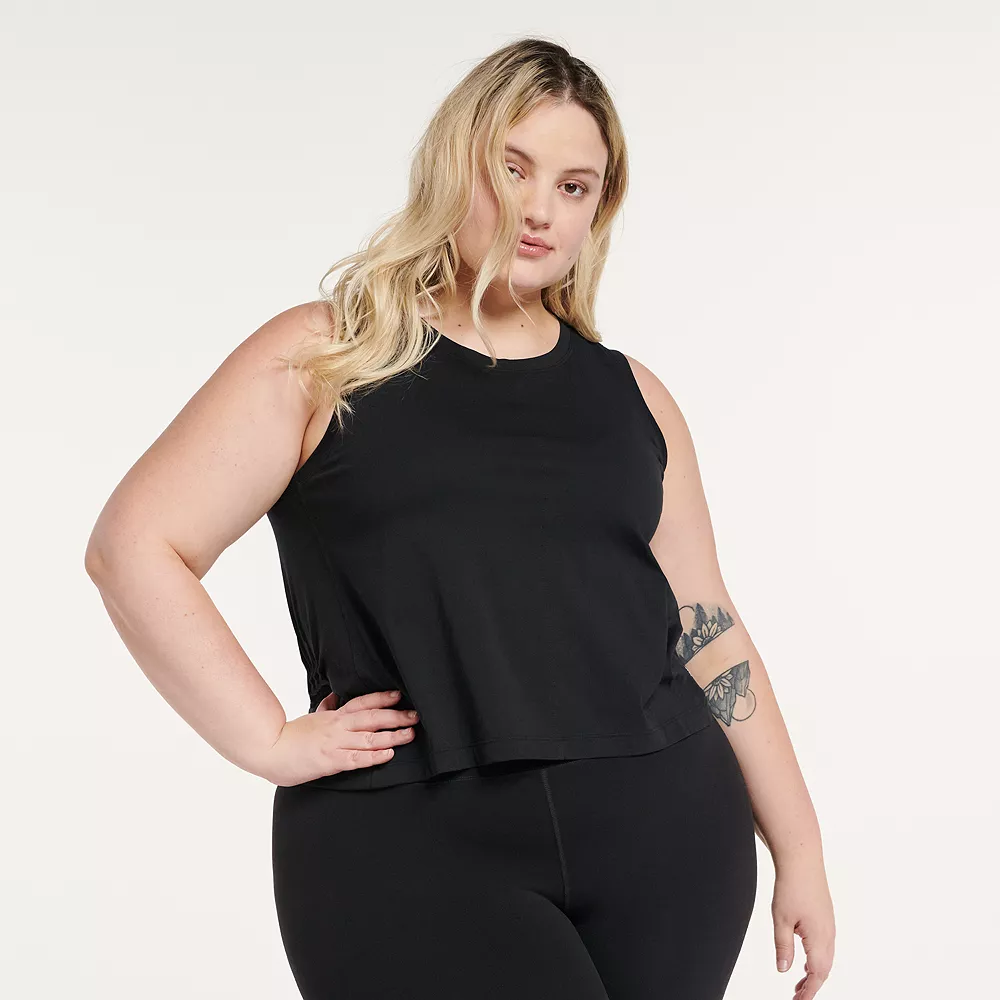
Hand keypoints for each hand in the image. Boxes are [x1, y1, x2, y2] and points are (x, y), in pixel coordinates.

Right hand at [260, 689, 419, 785]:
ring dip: (392, 736)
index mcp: (334, 716)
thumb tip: (334, 697)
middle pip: (372, 718)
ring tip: (409, 734)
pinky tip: (388, 754)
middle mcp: (338, 727)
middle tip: (415, 716)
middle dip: (396, 716)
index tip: (398, 695)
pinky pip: (357, 758)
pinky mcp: (330, 761)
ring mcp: (335, 743)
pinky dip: (374, 756)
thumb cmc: (291, 735)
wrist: (270, 750)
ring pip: (369, 738)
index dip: (382, 698)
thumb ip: (326, 708)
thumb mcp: (311, 717)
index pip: (362, 702)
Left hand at [772, 854, 835, 998]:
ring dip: (814, 973)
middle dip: (811, 985)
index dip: (808, 991)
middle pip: (823, 969)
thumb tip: (783, 969)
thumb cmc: (792, 887)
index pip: (816, 974)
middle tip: (797, 997)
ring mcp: (829, 925)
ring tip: (799, 984)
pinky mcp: (826, 918)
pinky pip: (825, 946)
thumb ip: (783, 946)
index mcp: (819, 938)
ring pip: (825, 958)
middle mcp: (829, 934)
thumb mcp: (781, 919)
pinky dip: (816, 959)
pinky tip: (805, 960)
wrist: (802, 861)